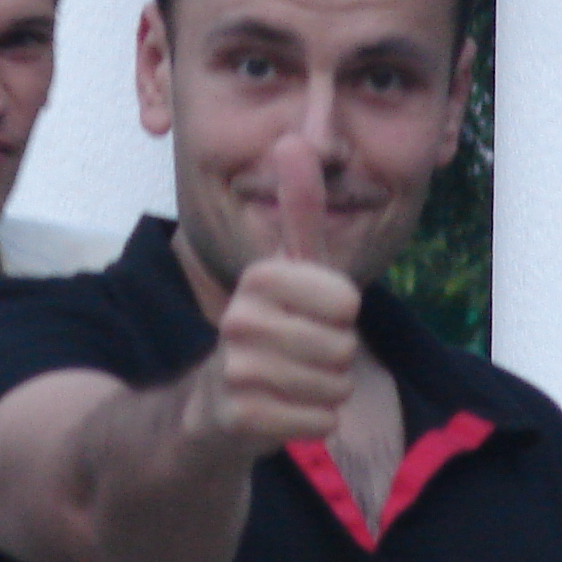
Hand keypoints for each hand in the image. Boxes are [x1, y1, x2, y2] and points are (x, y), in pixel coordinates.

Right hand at [187, 136, 361, 451]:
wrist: (215, 404)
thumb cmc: (268, 328)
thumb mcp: (288, 268)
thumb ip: (299, 208)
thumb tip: (294, 138)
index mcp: (259, 277)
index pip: (347, 301)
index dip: (340, 315)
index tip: (309, 316)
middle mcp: (241, 318)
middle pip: (343, 346)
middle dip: (335, 359)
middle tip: (300, 355)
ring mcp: (236, 369)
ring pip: (334, 387)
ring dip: (325, 392)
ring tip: (291, 382)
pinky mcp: (239, 416)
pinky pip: (321, 422)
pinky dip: (313, 423)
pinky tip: (284, 411)